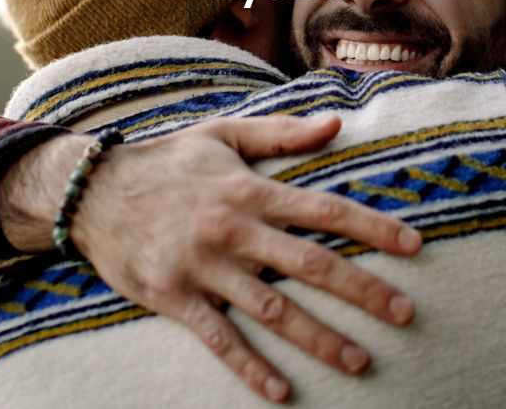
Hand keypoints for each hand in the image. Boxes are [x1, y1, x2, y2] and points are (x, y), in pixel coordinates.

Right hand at [0, 114, 421, 402]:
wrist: (91, 191)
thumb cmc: (167, 161)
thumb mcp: (223, 135)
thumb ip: (281, 133)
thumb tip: (336, 124)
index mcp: (250, 189)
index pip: (325, 209)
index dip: (373, 227)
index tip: (414, 246)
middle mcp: (233, 228)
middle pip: (310, 264)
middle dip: (362, 290)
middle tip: (405, 314)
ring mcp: (204, 267)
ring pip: (273, 309)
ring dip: (319, 338)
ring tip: (361, 361)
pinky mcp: (174, 297)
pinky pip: (219, 339)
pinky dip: (250, 368)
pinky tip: (283, 392)